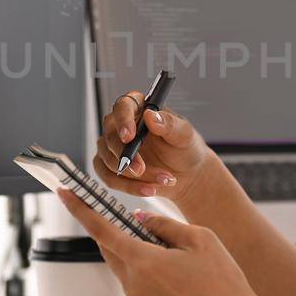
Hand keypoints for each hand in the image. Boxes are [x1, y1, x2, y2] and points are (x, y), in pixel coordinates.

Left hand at [56, 189, 266, 295]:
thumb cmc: (223, 280)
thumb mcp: (200, 239)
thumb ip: (163, 225)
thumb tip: (139, 219)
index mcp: (144, 261)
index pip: (103, 230)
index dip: (81, 210)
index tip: (64, 194)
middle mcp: (133, 286)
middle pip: (112, 252)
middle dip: (119, 237)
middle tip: (142, 230)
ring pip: (127, 274)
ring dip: (141, 264)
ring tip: (178, 268)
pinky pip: (137, 295)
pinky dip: (150, 286)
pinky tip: (178, 290)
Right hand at [95, 92, 217, 205]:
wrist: (187, 175)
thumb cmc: (185, 149)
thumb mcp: (184, 135)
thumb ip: (169, 124)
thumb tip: (151, 115)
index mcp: (140, 108)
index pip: (123, 106)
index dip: (123, 120)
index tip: (129, 137)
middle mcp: (122, 125)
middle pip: (110, 136)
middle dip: (126, 157)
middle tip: (141, 169)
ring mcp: (114, 147)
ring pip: (109, 160)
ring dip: (133, 176)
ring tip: (161, 179)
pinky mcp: (110, 167)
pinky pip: (109, 178)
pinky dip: (128, 187)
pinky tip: (148, 189)